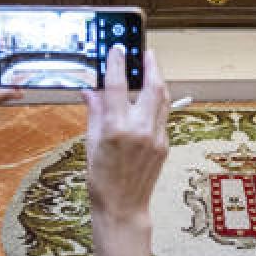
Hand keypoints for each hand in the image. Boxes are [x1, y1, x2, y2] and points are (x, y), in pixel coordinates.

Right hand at [83, 46, 169, 229]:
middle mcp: (139, 130)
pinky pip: (163, 116)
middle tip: (146, 52)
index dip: (117, 63)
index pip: (118, 85)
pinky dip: (158, 102)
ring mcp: (156, 137)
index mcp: (116, 128)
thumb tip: (91, 90)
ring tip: (152, 69)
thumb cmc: (102, 179)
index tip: (117, 49)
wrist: (123, 206)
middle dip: (150, 65)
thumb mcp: (91, 143)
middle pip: (152, 86)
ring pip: (163, 98)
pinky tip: (151, 97)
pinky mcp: (164, 144)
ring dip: (158, 80)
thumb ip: (94, 112)